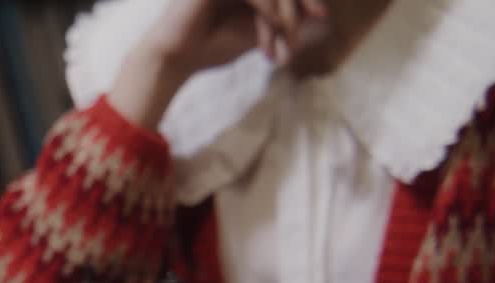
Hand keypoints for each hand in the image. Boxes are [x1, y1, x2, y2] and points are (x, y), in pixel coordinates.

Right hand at [147, 0, 328, 73]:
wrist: (173, 61)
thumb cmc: (209, 49)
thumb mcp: (255, 34)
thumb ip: (281, 22)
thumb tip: (318, 17)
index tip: (321, 15)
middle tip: (317, 18)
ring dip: (285, 9)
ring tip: (290, 35)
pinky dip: (269, 9)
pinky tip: (276, 27)